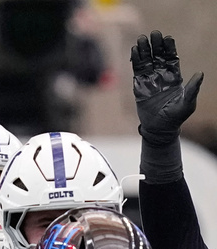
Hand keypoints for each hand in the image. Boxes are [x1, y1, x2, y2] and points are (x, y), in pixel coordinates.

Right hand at [131, 30, 203, 144]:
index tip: (167, 38)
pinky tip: (134, 51)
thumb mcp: (187, 104)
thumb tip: (200, 74)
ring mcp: (149, 80)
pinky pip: (137, 71)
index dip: (169, 48)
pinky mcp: (139, 86)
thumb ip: (192, 89)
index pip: (172, 58)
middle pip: (158, 56)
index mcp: (174, 76)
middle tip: (153, 34)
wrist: (159, 128)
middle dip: (156, 45)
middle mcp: (162, 75)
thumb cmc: (175, 117)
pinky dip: (135, 60)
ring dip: (144, 50)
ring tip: (141, 39)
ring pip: (146, 61)